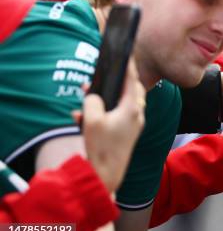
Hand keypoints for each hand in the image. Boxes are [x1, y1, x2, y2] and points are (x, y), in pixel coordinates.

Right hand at [75, 59, 145, 191]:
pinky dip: (101, 113)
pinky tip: (79, 116)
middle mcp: (136, 115)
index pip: (132, 80)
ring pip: (121, 103)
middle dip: (117, 81)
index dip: (128, 65)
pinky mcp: (125, 134)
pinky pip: (114, 116)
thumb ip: (92, 102)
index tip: (126, 54)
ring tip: (86, 93)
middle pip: (130, 90)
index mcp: (132, 108)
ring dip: (105, 97)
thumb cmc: (102, 148)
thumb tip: (93, 96)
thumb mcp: (91, 121)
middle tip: (106, 72)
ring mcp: (132, 125)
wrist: (106, 176)